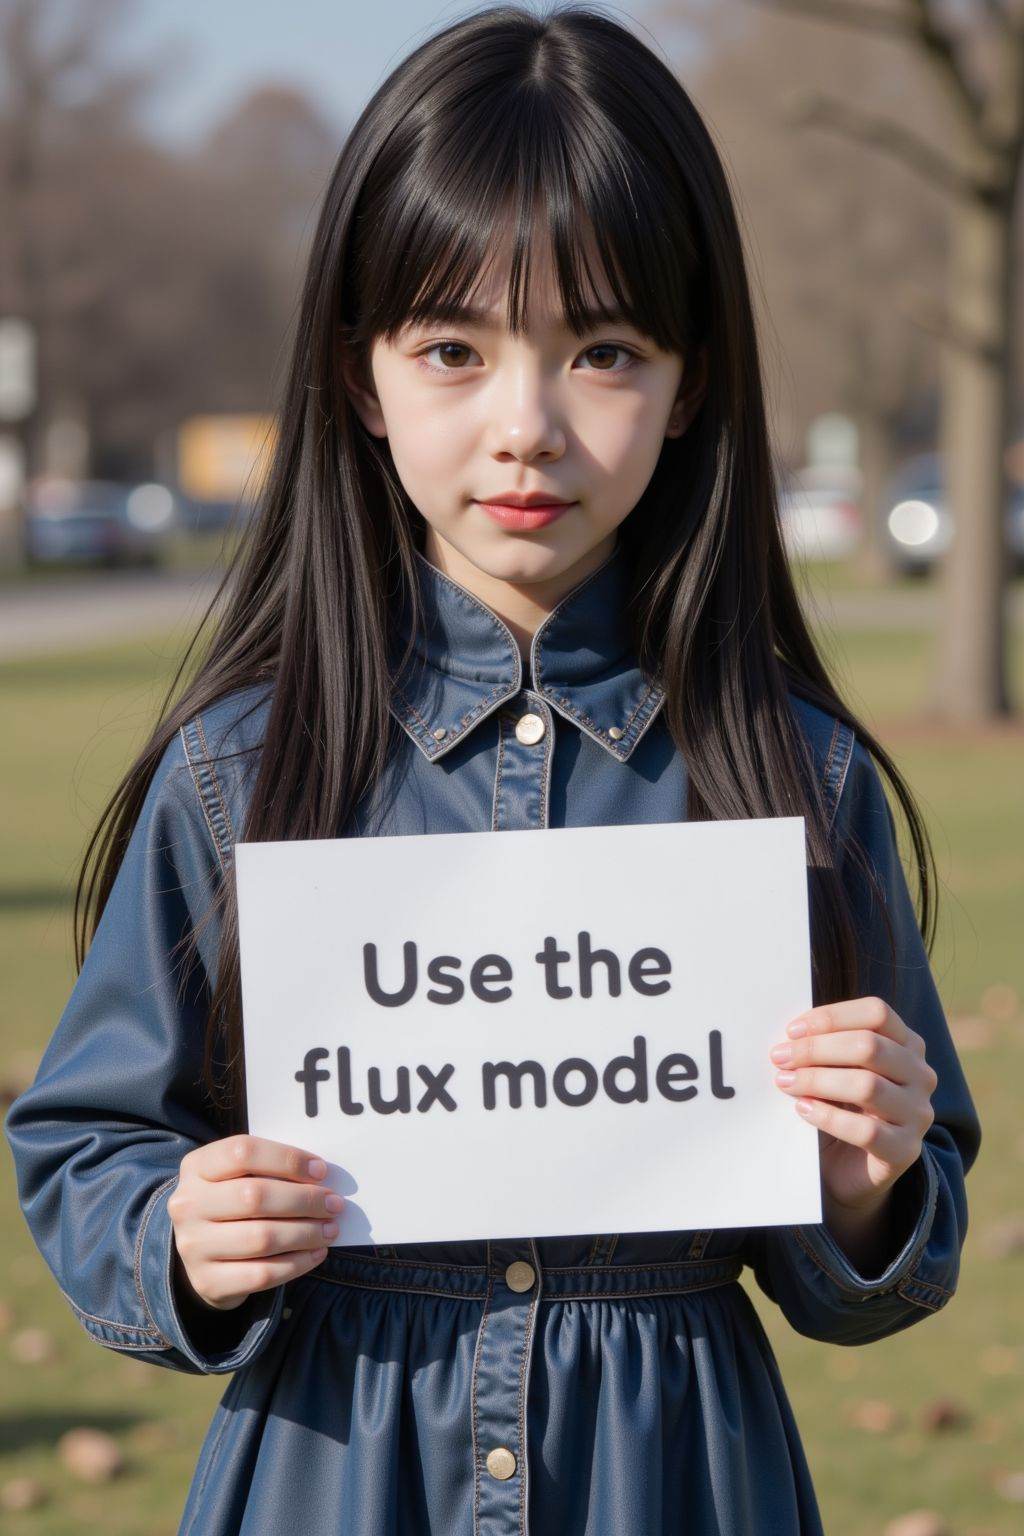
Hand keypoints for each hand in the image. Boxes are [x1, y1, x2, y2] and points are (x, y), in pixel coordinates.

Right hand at [167, 1135, 343, 1311]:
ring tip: (330, 1229)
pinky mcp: (208, 1281)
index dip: (287, 1159)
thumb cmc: (233, 1203)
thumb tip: (321, 1176)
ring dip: (306, 1233)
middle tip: (334, 1204)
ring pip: (262, 1238)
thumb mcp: (238, 1176)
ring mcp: (193, 1246)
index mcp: (196, 1167)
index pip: (243, 1152)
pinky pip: (262, 1274)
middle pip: (254, 1196)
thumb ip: (271, 1170)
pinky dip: (297, 1263)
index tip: (320, 1170)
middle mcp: (187, 1205)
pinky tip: (316, 1253)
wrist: (202, 1253)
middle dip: (304, 1200)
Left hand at [768, 997, 937, 1215]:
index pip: (877, 1013)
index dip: (832, 1017)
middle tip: (780, 1057)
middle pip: (870, 1046)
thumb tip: (790, 1036)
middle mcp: (920, 1075)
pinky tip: (803, 1109)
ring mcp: (918, 1113)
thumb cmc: (841, 1105)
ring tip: (786, 1082)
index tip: (792, 1031)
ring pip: (868, 1086)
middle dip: (817, 1049)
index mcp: (907, 1044)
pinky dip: (828, 1116)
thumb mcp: (837, 1068)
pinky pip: (866, 1130)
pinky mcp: (906, 1150)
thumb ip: (825, 1047)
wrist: (852, 1168)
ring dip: (817, 1080)